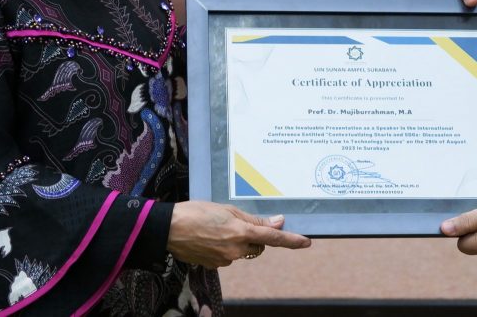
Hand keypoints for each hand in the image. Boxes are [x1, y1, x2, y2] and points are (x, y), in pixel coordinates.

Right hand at [167, 201, 310, 267]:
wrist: (169, 229)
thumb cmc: (197, 212)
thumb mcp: (228, 210)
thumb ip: (253, 219)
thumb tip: (277, 223)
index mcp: (242, 233)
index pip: (274, 238)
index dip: (292, 240)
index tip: (307, 242)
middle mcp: (236, 250)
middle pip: (257, 245)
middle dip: (254, 236)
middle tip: (236, 221)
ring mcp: (224, 260)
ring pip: (241, 251)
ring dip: (237, 240)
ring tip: (216, 226)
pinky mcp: (213, 265)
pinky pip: (227, 256)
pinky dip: (223, 247)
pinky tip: (209, 236)